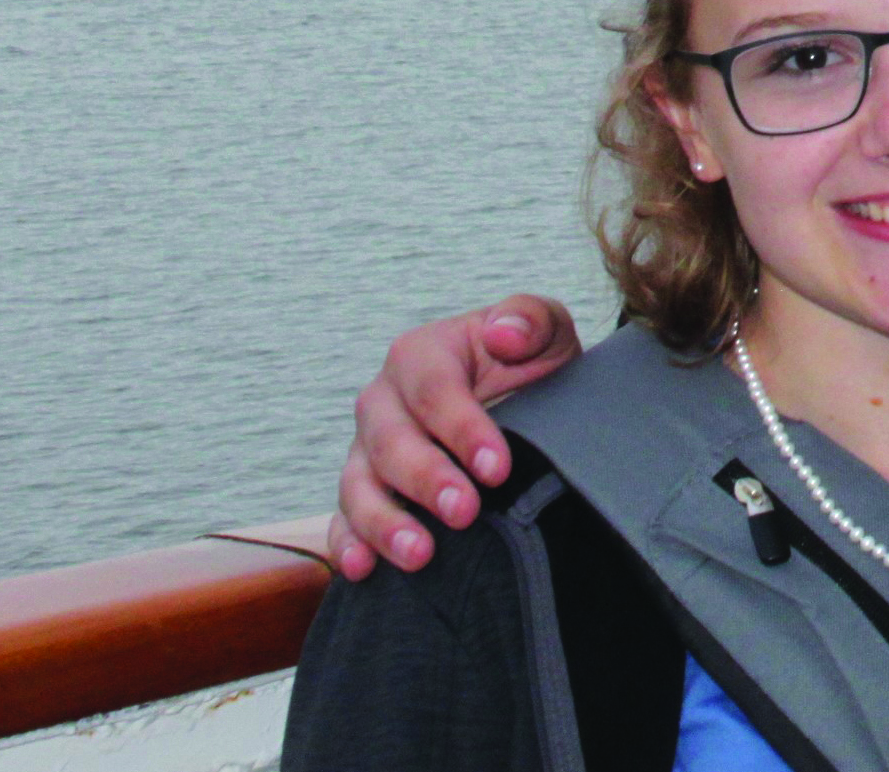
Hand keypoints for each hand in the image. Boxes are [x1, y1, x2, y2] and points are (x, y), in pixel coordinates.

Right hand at [324, 295, 585, 576]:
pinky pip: (342, 520)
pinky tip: (362, 568)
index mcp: (422, 355)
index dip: (463, 428)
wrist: (527, 412)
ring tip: (419, 554)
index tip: (497, 467)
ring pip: (358, 484)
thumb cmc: (530, 370)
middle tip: (464, 511)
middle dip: (425, 478)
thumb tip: (504, 333)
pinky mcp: (364, 494)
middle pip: (390, 439)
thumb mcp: (546, 334)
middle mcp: (385, 402)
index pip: (434, 390)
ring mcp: (368, 452)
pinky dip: (346, 544)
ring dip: (383, 521)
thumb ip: (530, 319)